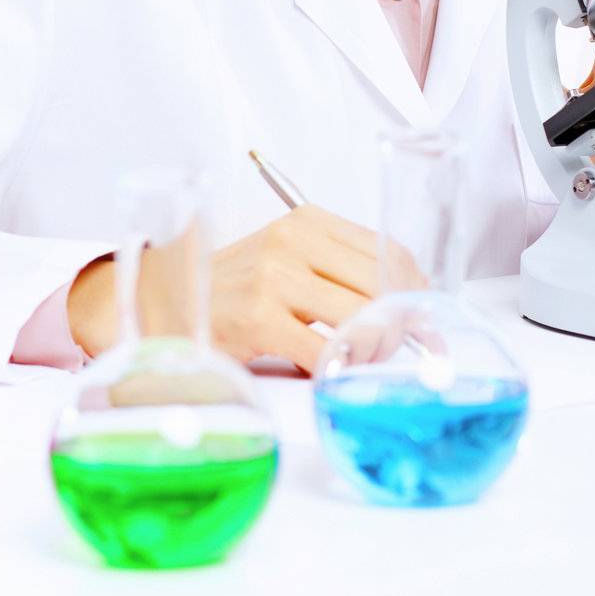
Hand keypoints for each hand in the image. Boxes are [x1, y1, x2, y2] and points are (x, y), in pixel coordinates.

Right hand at [67, 204, 425, 373]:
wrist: (166, 302)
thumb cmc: (235, 288)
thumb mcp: (288, 260)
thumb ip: (339, 272)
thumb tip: (410, 307)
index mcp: (306, 221)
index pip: (387, 249)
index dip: (416, 289)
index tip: (428, 319)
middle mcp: (293, 240)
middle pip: (381, 283)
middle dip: (405, 325)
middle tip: (410, 352)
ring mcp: (275, 278)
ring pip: (360, 316)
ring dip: (376, 350)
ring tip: (368, 363)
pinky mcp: (259, 318)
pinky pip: (325, 349)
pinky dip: (341, 368)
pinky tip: (335, 374)